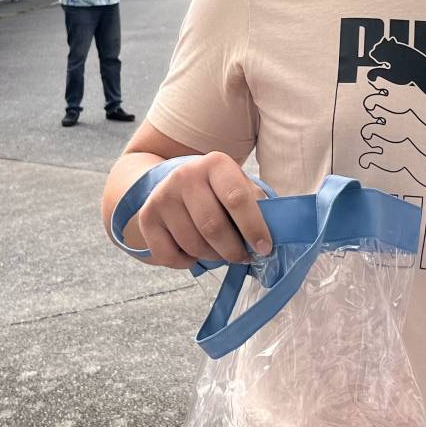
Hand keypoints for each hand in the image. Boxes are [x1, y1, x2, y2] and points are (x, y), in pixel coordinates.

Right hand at [135, 152, 270, 266]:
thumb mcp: (239, 186)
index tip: (264, 248)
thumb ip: (258, 205)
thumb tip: (278, 233)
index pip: (237, 199)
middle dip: (234, 250)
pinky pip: (170, 256)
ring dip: (213, 257)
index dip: (254, 228)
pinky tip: (193, 251)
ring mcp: (163, 196)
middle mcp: (186, 176)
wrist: (170, 182)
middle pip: (213, 227)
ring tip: (220, 251)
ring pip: (193, 244)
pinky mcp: (147, 218)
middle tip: (243, 257)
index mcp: (216, 164)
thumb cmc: (216, 191)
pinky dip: (186, 262)